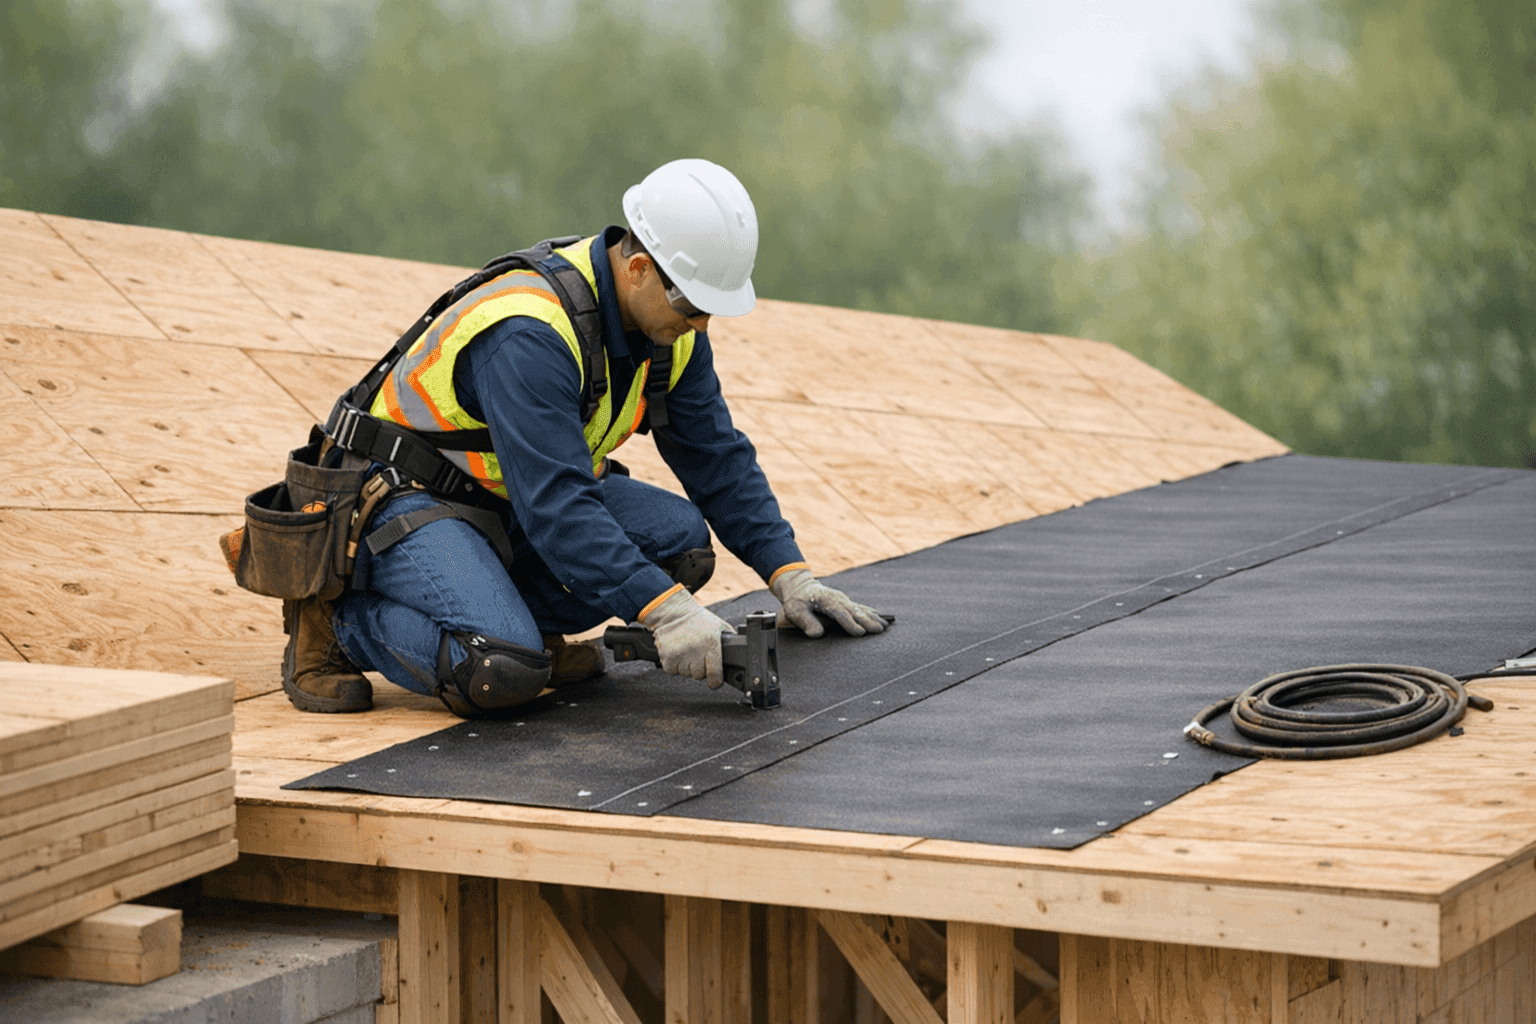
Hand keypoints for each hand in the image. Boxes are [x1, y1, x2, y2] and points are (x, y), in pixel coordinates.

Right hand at [640, 586, 735, 687]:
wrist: (674, 613)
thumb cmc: (698, 620)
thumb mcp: (720, 628)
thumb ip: (729, 643)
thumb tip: (738, 656)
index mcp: (711, 644)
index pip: (715, 674)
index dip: (715, 681)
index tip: (714, 681)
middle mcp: (696, 650)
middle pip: (699, 675)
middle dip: (699, 668)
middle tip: (697, 656)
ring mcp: (681, 654)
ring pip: (685, 673)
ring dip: (686, 666)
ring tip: (687, 651)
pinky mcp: (667, 656)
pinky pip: (672, 670)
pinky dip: (674, 665)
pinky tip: (678, 653)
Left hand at [770, 567, 886, 637]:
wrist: (799, 586)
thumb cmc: (796, 600)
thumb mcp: (794, 610)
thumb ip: (805, 622)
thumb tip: (817, 634)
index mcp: (826, 600)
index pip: (839, 613)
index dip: (850, 623)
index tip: (860, 633)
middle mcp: (837, 599)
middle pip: (854, 611)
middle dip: (867, 621)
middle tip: (879, 630)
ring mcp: (843, 599)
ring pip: (860, 609)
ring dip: (873, 617)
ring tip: (885, 625)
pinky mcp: (845, 602)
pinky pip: (860, 607)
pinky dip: (870, 612)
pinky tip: (880, 616)